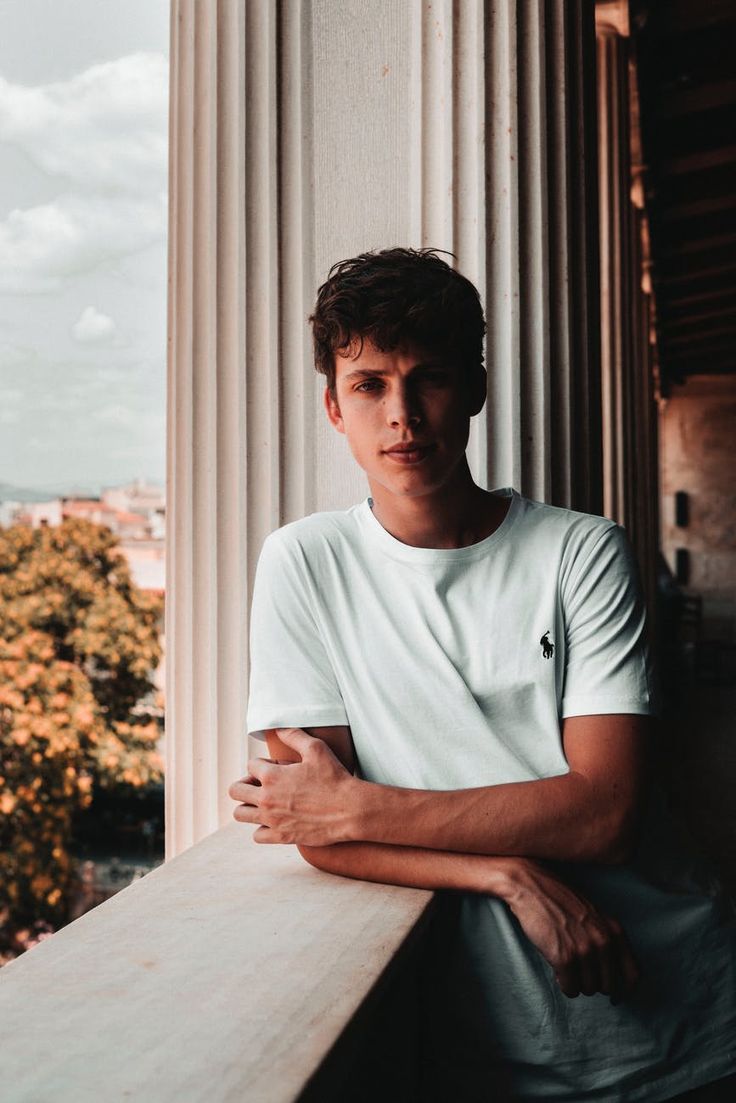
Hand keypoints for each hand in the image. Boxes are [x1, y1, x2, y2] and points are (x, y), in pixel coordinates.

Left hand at [228, 727, 357, 845]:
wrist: (350, 810)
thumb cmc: (334, 777)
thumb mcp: (316, 749)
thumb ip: (293, 735)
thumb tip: (277, 726)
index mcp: (271, 776)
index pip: (250, 765)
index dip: (263, 764)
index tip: (277, 769)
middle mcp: (266, 799)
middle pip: (235, 791)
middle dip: (245, 784)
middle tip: (260, 785)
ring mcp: (272, 820)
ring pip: (240, 814)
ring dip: (248, 806)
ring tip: (263, 803)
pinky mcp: (281, 836)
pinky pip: (256, 836)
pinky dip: (261, 828)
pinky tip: (274, 821)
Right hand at [498, 858, 638, 1001]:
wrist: (531, 887)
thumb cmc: (560, 902)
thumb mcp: (594, 917)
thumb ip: (608, 940)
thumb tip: (616, 977)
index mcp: (614, 931)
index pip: (633, 975)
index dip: (625, 991)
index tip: (615, 998)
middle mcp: (603, 941)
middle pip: (608, 986)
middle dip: (593, 983)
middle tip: (579, 971)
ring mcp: (584, 950)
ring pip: (588, 989)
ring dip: (576, 982)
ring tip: (566, 964)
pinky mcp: (564, 957)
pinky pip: (571, 989)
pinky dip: (564, 984)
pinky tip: (557, 970)